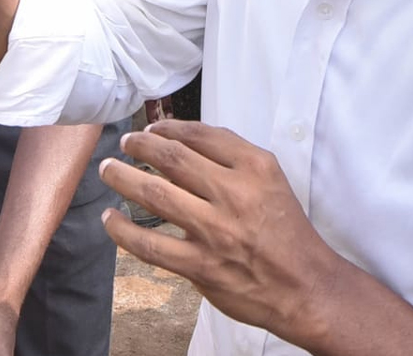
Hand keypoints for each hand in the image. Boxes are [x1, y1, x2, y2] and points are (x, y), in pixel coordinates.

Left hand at [98, 121, 340, 347]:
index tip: (151, 128)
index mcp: (255, 167)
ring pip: (155, 195)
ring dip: (123, 178)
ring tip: (108, 169)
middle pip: (173, 159)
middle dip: (140, 146)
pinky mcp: (201, 266)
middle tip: (125, 142)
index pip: (201, 135)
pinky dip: (123, 231)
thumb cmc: (285, 230)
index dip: (168, 128)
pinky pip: (151, 245)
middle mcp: (234, 194)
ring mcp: (215, 231)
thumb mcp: (270, 180)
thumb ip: (231, 158)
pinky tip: (110, 219)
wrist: (304, 285)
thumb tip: (181, 141)